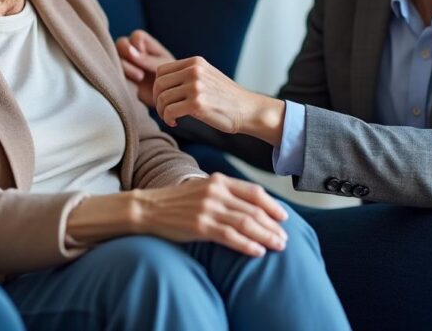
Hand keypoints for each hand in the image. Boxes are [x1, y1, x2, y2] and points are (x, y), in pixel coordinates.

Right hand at [115, 30, 175, 106]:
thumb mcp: (163, 66)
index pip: (136, 36)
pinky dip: (119, 76)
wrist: (167, 96)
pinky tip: (131, 83)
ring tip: (140, 77)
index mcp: (146, 44)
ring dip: (125, 67)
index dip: (138, 44)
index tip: (144, 54)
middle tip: (139, 66)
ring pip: (115, 57)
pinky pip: (112, 73)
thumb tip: (131, 53)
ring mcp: (125, 63)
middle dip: (127, 52)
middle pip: (121, 43)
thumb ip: (148, 59)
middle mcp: (133, 51)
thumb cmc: (170, 77)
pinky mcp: (120, 76)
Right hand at [134, 173, 288, 256]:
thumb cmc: (176, 202)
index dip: (272, 205)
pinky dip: (247, 245)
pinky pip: (230, 236)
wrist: (147, 209)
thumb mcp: (202, 189)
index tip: (284, 217)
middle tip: (285, 238)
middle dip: (273, 225)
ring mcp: (208, 209)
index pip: (254, 192)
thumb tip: (249, 207)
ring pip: (246, 223)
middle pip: (254, 210)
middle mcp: (216, 192)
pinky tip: (258, 252)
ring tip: (278, 246)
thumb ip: (224, 194)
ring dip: (266, 236)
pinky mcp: (200, 225)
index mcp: (218, 180)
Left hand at [153, 57, 284, 144]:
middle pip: (159, 84)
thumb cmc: (226, 97)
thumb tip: (159, 84)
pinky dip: (168, 119)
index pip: (161, 71)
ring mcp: (196, 86)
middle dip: (157, 100)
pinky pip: (169, 111)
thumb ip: (187, 75)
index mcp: (195, 62)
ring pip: (162, 98)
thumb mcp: (207, 76)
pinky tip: (175, 123)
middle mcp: (194, 71)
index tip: (165, 99)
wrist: (248, 110)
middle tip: (165, 111)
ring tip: (171, 118)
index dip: (158, 87)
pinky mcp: (197, 104)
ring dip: (162, 112)